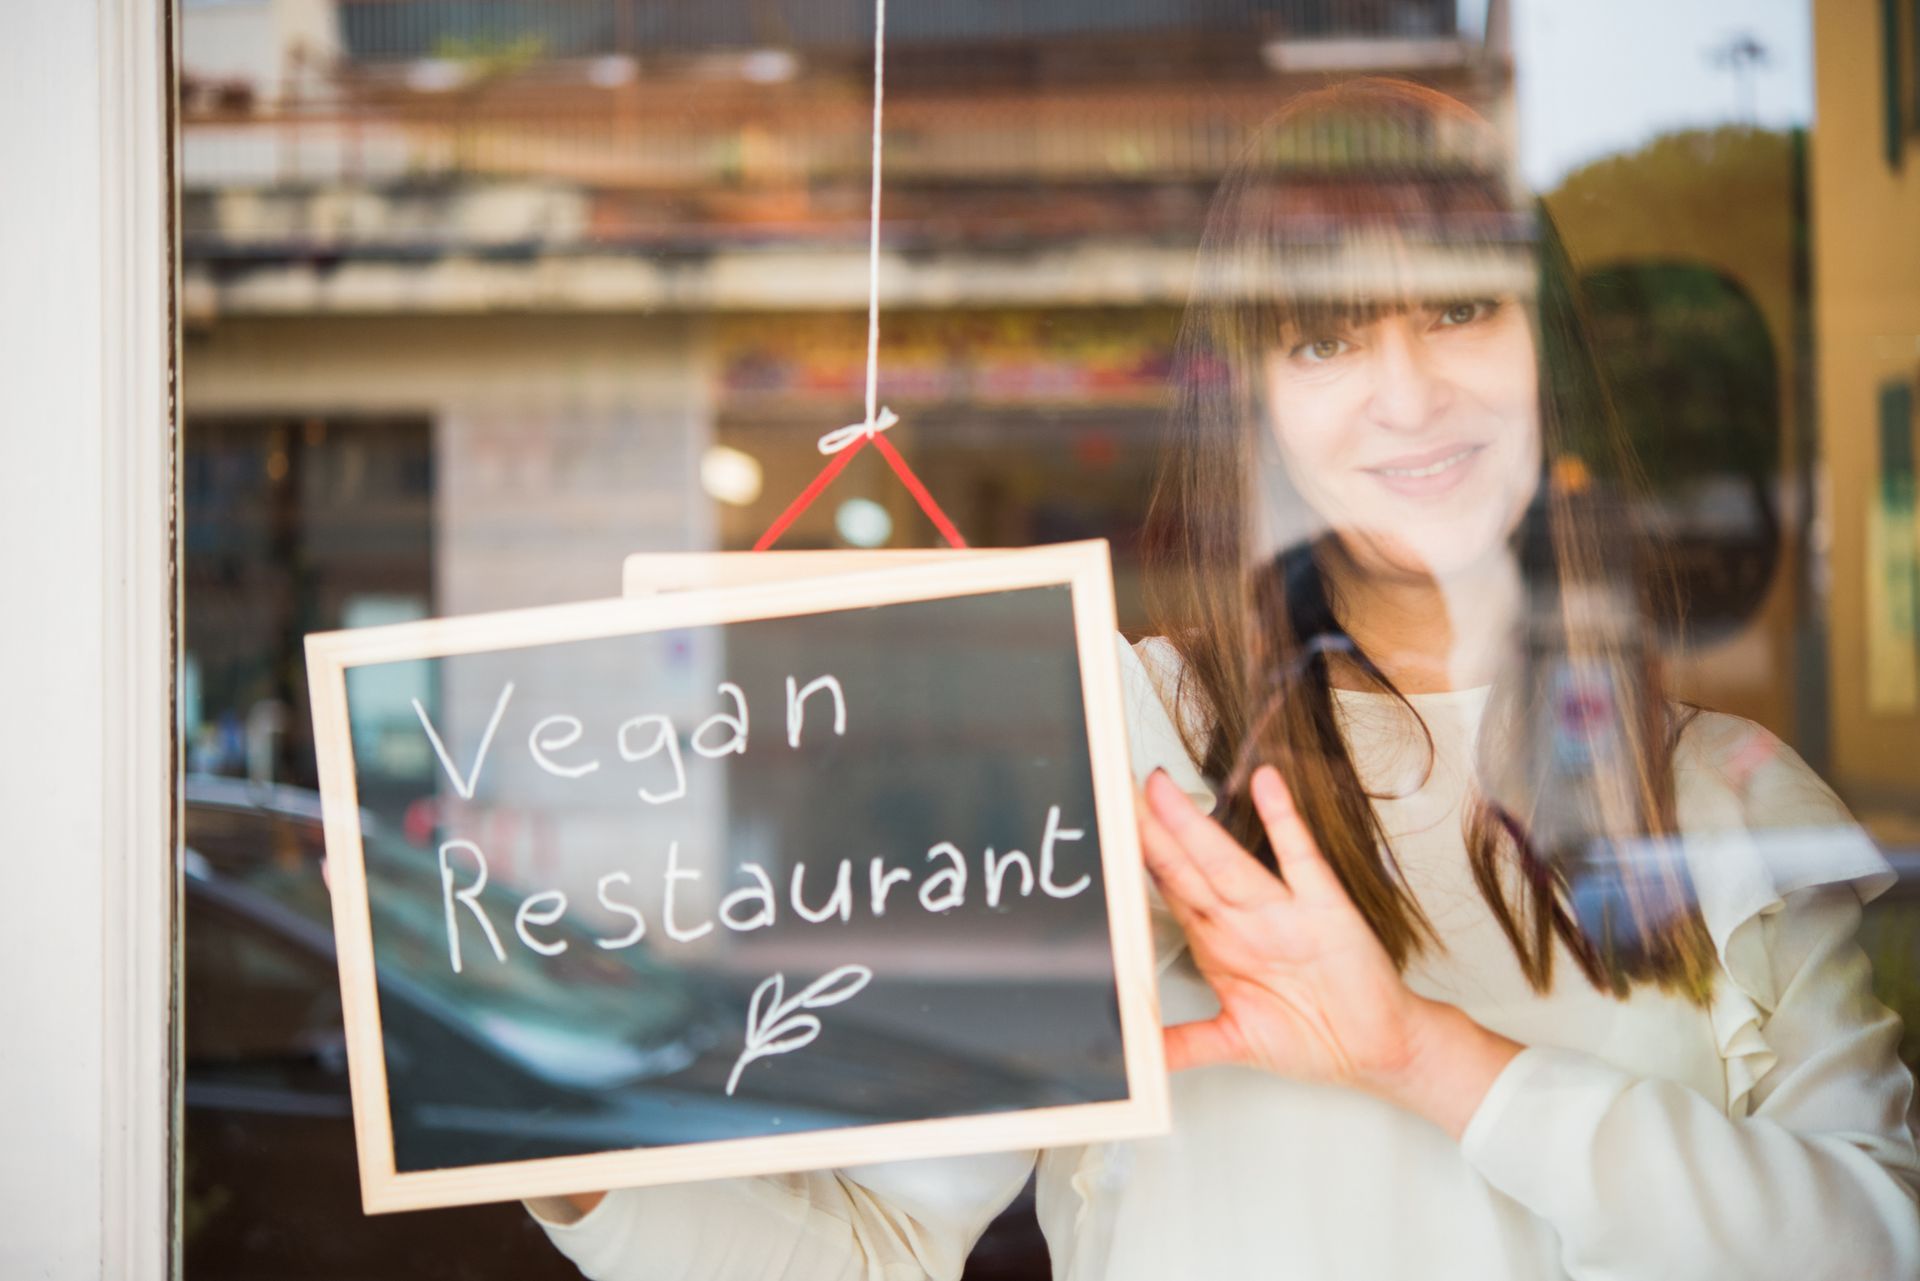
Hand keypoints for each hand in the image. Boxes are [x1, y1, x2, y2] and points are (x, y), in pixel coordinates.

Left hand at [1138, 765, 1520, 1138]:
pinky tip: (1266, 785)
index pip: (1165, 891)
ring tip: (1161, 790)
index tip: (1102, 830)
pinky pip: (1301, 859)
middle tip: (1115, 787)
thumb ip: (1183, 1045)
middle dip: (1148, 831)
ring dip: (1193, 827)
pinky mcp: (1326, 909)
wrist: (1377, 1048)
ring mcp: (1282, 911)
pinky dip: (1284, 822)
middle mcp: (1242, 920)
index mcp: (1216, 944)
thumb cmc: (1310, 1036)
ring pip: (1226, 861)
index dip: (1132, 862)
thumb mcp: (1234, 1043)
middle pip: (1184, 868)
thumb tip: (1133, 1051)